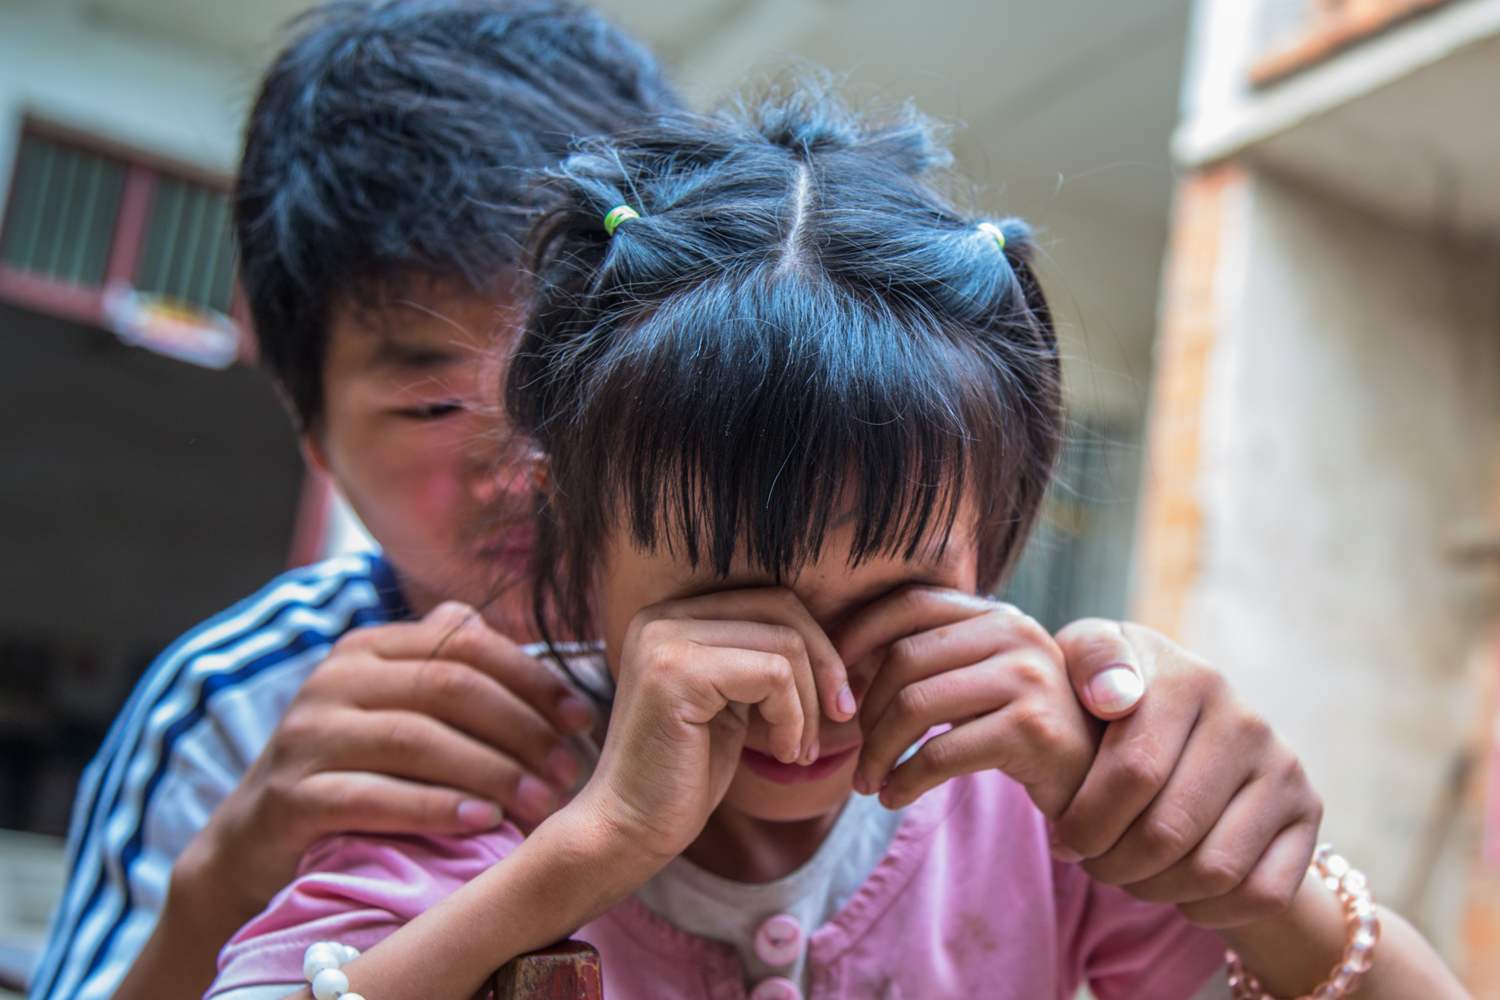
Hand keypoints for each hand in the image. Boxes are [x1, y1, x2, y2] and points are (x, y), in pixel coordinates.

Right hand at [178, 601, 594, 918]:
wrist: (254, 843)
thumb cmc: (355, 774)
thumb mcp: (400, 713)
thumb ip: (454, 673)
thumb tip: (541, 659)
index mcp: (371, 649)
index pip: (466, 643)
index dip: (533, 678)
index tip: (582, 718)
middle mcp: (335, 678)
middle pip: (449, 687)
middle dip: (521, 729)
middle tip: (570, 770)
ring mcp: (307, 734)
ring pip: (416, 738)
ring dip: (490, 771)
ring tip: (538, 803)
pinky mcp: (289, 794)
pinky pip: (373, 795)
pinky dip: (434, 808)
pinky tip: (481, 822)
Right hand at [572, 587, 849, 865]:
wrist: (628, 831)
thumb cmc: (684, 776)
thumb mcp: (730, 704)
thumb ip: (760, 663)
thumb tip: (835, 643)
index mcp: (672, 617)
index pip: (770, 600)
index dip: (816, 647)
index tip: (834, 703)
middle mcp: (662, 617)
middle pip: (780, 607)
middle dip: (825, 664)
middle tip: (842, 716)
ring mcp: (664, 640)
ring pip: (783, 643)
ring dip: (809, 703)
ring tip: (799, 750)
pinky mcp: (676, 673)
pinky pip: (772, 675)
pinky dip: (794, 718)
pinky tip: (783, 754)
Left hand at [834, 587, 1095, 816]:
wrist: (1098, 781)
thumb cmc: (1023, 730)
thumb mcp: (981, 681)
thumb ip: (932, 661)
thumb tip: (841, 662)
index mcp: (996, 614)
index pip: (910, 603)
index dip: (859, 635)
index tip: (835, 682)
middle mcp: (1015, 633)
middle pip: (903, 659)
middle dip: (865, 712)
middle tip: (852, 754)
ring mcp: (1027, 678)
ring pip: (914, 705)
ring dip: (877, 752)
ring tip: (868, 782)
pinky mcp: (1031, 729)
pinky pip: (939, 754)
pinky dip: (904, 780)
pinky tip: (894, 797)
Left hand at [1050, 621, 1322, 927]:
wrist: (1182, 721)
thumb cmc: (1111, 697)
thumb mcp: (1084, 661)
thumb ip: (1088, 661)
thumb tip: (1112, 696)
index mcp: (1187, 678)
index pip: (1134, 773)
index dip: (1086, 822)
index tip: (1063, 837)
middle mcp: (1244, 719)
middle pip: (1168, 832)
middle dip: (1113, 863)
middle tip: (1092, 862)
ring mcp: (1282, 766)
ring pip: (1213, 870)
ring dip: (1156, 889)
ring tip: (1128, 872)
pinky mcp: (1307, 810)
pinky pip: (1263, 893)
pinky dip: (1210, 909)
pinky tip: (1178, 889)